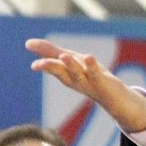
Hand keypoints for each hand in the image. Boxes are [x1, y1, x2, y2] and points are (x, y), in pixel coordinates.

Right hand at [25, 38, 145, 131]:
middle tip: (37, 64)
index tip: (30, 54)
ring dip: (70, 66)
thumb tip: (28, 43)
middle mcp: (76, 80)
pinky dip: (91, 66)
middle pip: (62, 73)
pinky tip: (88, 56)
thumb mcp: (73, 63)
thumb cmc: (91, 78)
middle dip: (50, 67)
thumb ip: (53, 53)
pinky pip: (96, 74)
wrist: (117, 101)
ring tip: (64, 55)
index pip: (53, 67)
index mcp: (68, 75)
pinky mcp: (103, 83)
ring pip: (77, 74)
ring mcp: (89, 83)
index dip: (42, 62)